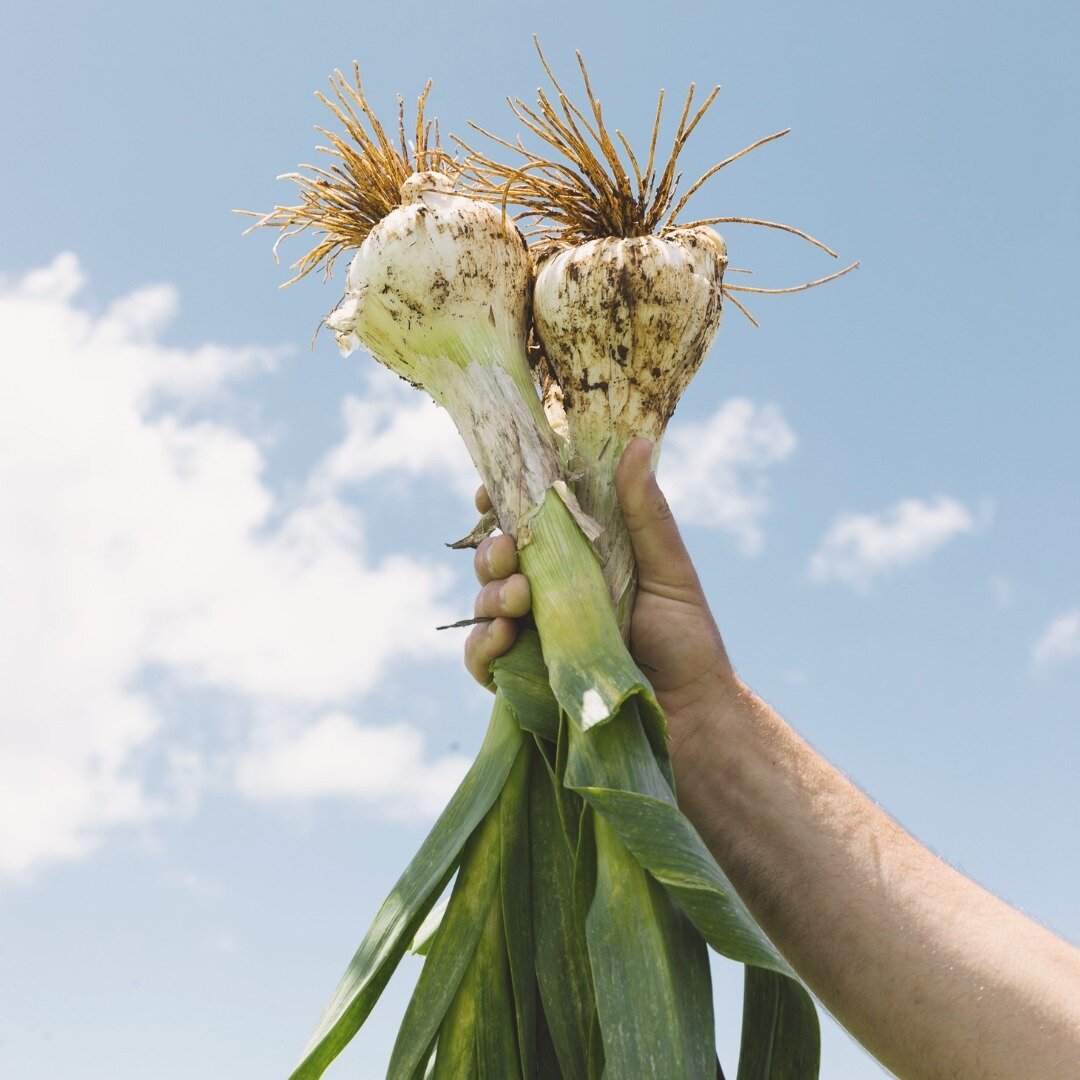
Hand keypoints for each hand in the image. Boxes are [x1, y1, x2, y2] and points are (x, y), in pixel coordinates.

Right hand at [464, 438, 736, 758]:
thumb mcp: (669, 570)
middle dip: (494, 549)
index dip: (503, 501)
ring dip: (490, 592)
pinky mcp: (524, 680)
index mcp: (579, 559)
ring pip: (484, 601)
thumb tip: (641, 443)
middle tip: (511, 551)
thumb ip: (647, 513)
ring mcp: (532, 636)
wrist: (692, 718)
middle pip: (499, 558)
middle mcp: (549, 593)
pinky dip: (480, 645)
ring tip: (518, 600)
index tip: (490, 489)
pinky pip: (481, 659)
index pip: (529, 522)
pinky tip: (502, 635)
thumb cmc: (687, 642)